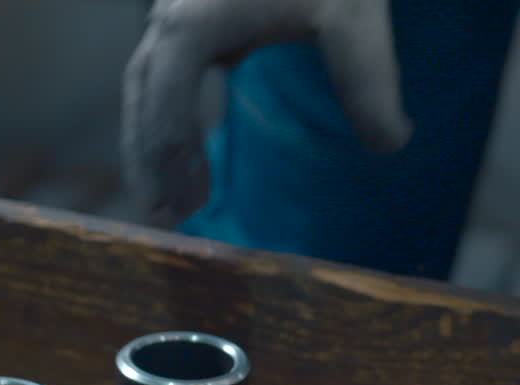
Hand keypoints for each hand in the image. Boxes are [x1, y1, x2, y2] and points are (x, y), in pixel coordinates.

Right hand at [121, 0, 413, 227]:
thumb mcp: (352, 18)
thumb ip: (369, 83)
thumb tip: (392, 145)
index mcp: (192, 29)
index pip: (166, 114)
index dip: (175, 168)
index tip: (191, 210)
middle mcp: (167, 23)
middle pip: (139, 107)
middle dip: (149, 165)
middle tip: (165, 217)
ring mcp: (170, 17)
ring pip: (141, 92)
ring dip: (151, 144)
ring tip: (171, 195)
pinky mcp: (185, 17)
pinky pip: (159, 77)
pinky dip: (165, 117)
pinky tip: (190, 147)